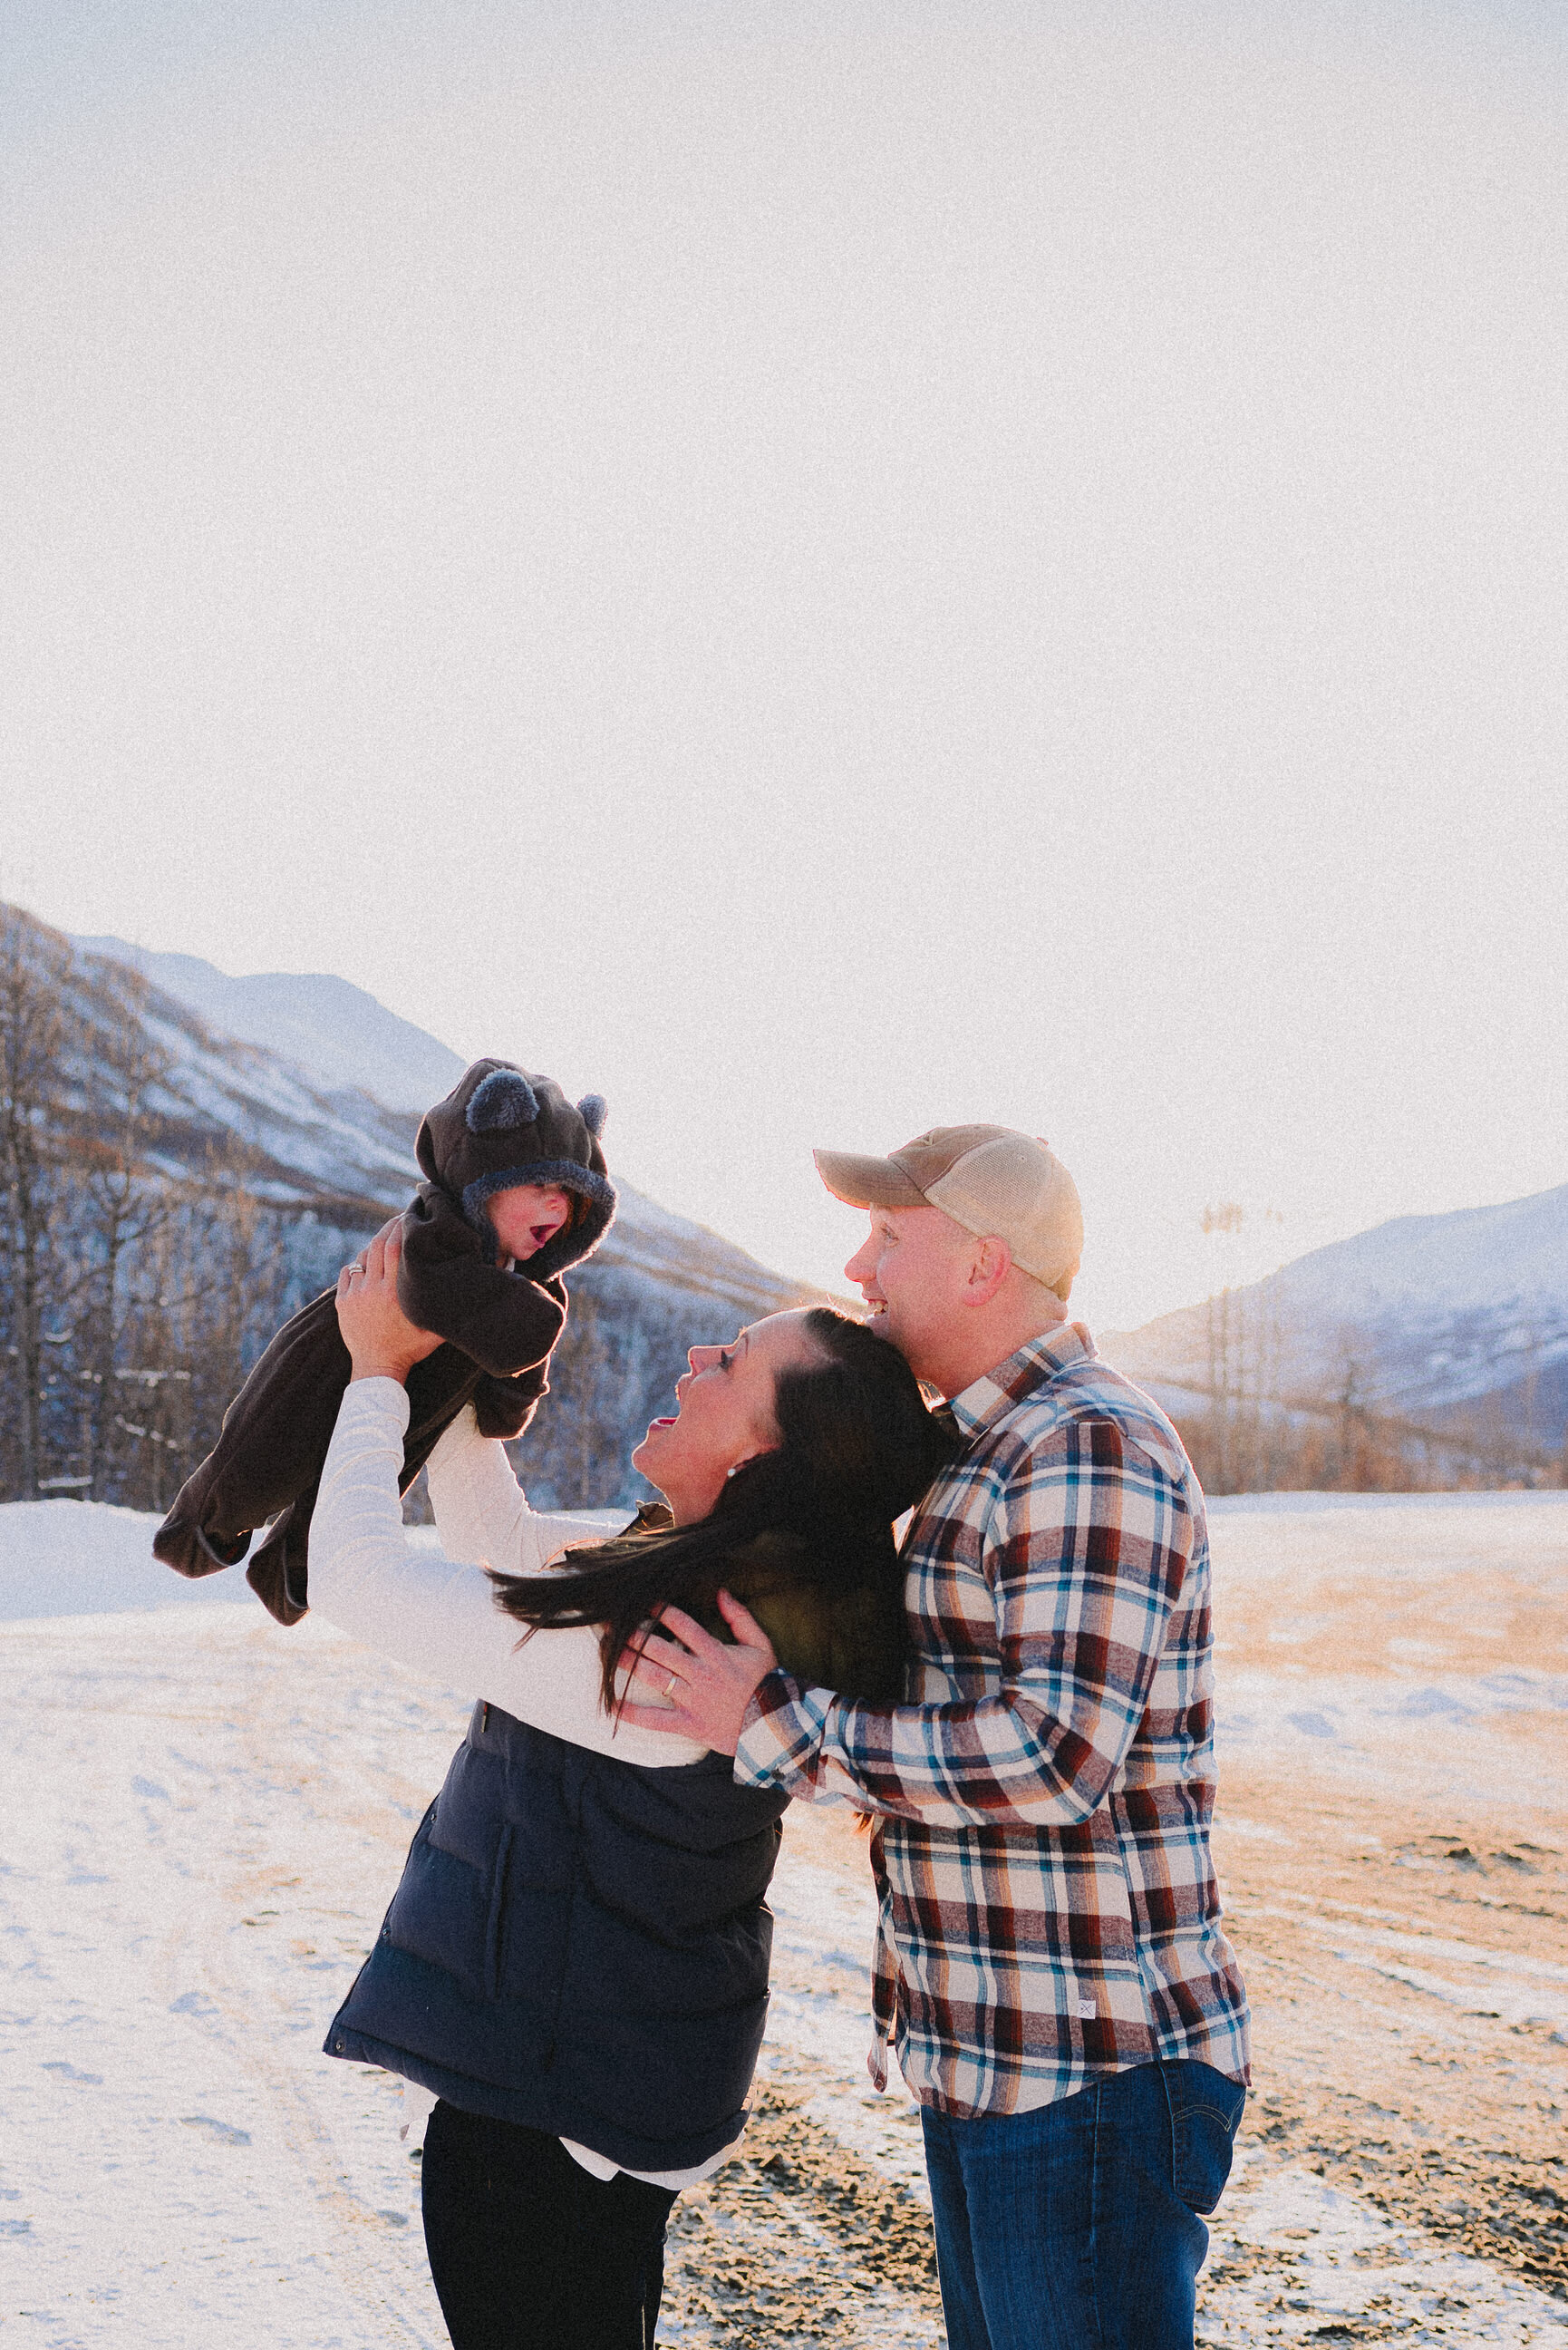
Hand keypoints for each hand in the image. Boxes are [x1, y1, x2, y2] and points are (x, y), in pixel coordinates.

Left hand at [336, 1222, 443, 1383]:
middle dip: (388, 1228)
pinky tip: (367, 1262)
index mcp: (395, 1291)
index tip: (409, 1218)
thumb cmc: (409, 1350)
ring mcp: (355, 1294)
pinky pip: (347, 1272)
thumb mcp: (434, 1331)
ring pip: (362, 1257)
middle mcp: (373, 1288)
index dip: (402, 1228)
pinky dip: (357, 1264)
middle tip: (399, 1219)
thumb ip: (446, 1311)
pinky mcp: (343, 1302)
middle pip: (378, 1245)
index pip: (396, 1247)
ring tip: (385, 1240)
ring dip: (373, 1245)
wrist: (377, 1368)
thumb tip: (471, 1294)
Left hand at [616, 1592, 778, 1754]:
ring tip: (606, 1652)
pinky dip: (633, 1713)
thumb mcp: (760, 1644)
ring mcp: (693, 1700)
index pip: (682, 1625)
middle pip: (659, 1649)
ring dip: (627, 1663)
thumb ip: (740, 1617)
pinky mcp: (689, 1724)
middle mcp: (700, 1674)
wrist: (775, 1725)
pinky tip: (612, 1705)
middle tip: (610, 1625)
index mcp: (716, 1653)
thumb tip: (721, 1592)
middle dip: (633, 1635)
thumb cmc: (767, 1682)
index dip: (660, 1611)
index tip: (642, 1602)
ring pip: (653, 1677)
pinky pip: (656, 1719)